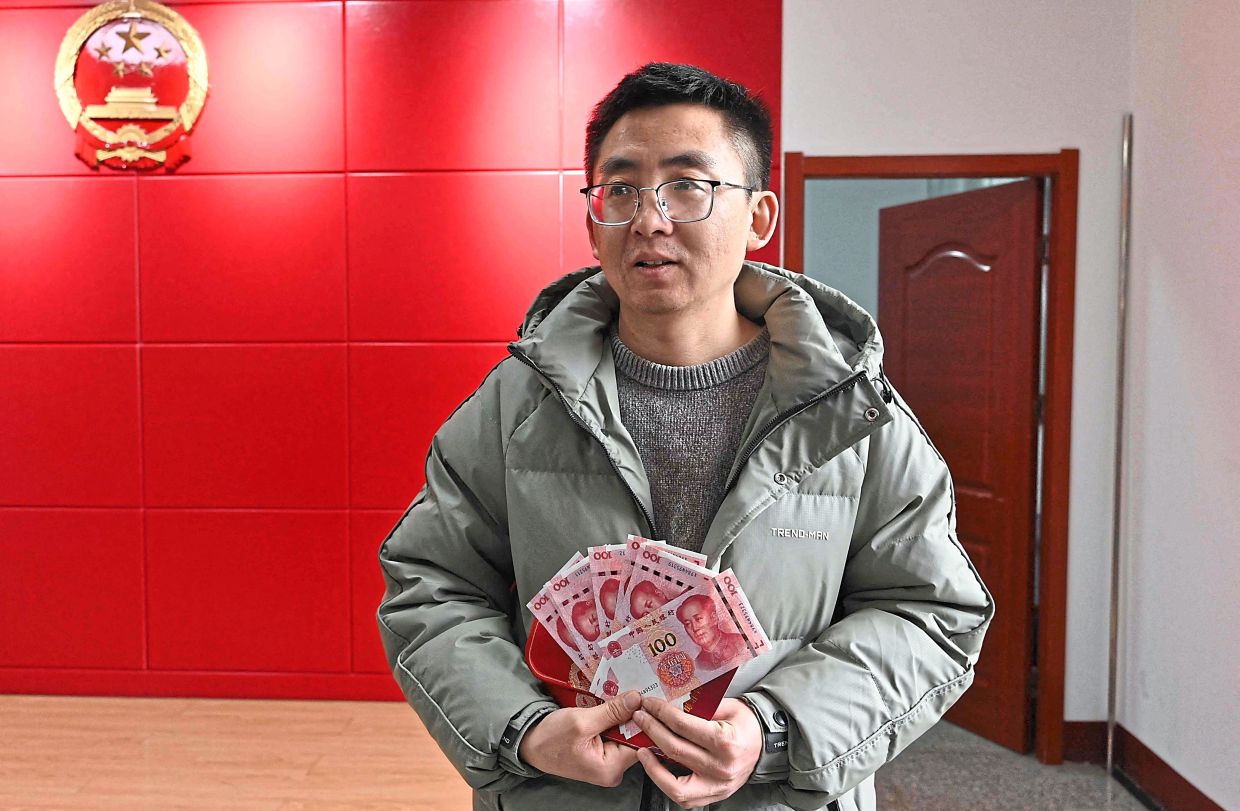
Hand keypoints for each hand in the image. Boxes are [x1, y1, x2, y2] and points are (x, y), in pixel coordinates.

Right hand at [518, 691, 642, 786]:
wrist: (530, 744)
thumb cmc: (551, 738)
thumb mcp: (582, 721)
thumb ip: (612, 712)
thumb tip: (637, 699)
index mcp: (611, 768)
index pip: (641, 743)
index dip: (645, 719)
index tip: (647, 698)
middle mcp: (613, 770)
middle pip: (635, 738)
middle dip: (633, 715)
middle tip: (634, 692)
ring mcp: (608, 762)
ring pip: (625, 734)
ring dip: (622, 715)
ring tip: (621, 697)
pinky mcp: (602, 753)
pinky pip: (615, 734)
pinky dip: (613, 719)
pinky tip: (611, 706)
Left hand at [632, 697, 762, 805]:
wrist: (766, 744)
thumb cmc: (746, 723)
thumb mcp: (727, 706)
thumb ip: (699, 706)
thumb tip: (669, 702)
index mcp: (725, 741)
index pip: (683, 726)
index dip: (661, 713)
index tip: (649, 704)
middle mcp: (720, 767)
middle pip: (675, 749)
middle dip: (652, 730)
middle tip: (640, 718)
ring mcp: (717, 786)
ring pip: (674, 782)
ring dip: (652, 765)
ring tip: (641, 749)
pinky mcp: (713, 795)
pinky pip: (682, 796)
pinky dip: (664, 783)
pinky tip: (655, 767)